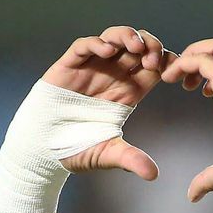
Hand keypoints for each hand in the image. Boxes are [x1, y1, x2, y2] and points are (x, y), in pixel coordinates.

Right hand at [42, 26, 173, 179]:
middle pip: (139, 47)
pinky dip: (97, 43)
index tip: (171, 72)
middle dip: (150, 46)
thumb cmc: (74, 149)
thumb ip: (129, 159)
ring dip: (128, 37)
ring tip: (134, 48)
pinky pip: (85, 46)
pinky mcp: (70, 65)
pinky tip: (107, 50)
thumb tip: (153, 175)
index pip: (154, 68)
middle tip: (152, 59)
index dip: (165, 63)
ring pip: (115, 38)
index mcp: (128, 93)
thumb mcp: (106, 154)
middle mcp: (113, 76)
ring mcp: (92, 68)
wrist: (42, 147)